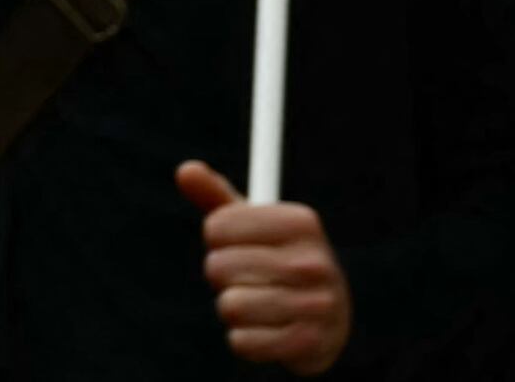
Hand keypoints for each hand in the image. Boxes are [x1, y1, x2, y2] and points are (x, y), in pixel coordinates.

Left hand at [174, 161, 349, 370]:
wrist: (329, 318)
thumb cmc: (278, 259)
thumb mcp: (253, 225)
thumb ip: (216, 197)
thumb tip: (185, 169)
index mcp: (301, 222)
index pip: (218, 226)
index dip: (216, 239)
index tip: (236, 244)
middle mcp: (315, 261)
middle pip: (219, 266)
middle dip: (221, 276)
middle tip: (244, 278)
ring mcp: (317, 305)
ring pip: (230, 306)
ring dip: (231, 308)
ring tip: (255, 304)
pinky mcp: (310, 344)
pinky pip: (243, 342)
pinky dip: (243, 339)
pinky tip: (264, 331)